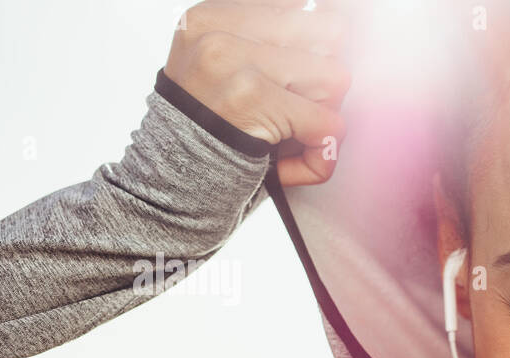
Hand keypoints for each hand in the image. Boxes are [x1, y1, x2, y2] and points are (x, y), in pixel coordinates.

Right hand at [164, 0, 350, 185]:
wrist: (170, 187)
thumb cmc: (211, 132)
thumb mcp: (227, 71)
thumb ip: (271, 44)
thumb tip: (339, 19)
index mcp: (212, 18)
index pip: (304, 8)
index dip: (319, 46)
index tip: (302, 77)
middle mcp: (220, 33)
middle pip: (330, 33)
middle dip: (326, 78)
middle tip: (297, 109)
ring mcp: (235, 64)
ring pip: (336, 78)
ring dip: (325, 116)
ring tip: (291, 134)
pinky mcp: (254, 101)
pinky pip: (329, 124)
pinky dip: (322, 154)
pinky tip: (297, 163)